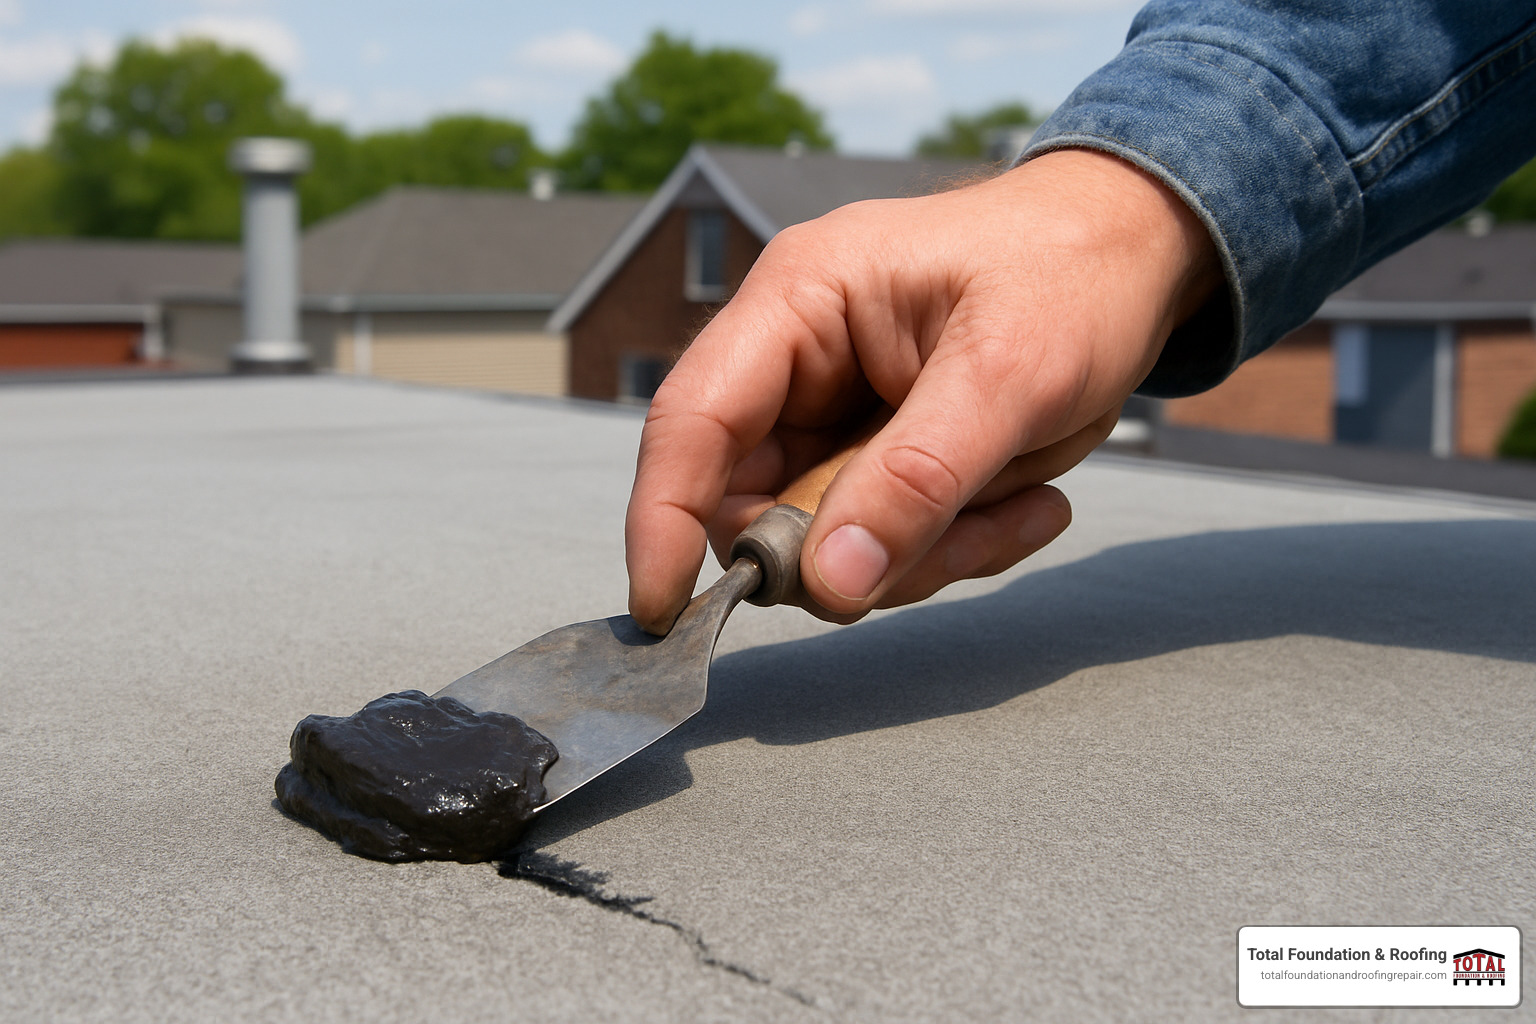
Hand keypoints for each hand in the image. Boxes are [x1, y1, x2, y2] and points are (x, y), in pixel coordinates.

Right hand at [626, 149, 1219, 632]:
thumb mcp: (1010, 374)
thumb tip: (828, 584)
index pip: (690, 420)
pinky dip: (951, 545)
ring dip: (920, 552)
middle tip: (941, 552)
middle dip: (845, 552)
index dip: (663, 520)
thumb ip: (919, 479)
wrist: (1138, 253)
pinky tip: (1028, 501)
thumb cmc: (1074, 272)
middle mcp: (798, 359)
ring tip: (1021, 500)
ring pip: (824, 537)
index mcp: (800, 301)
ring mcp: (837, 410)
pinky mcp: (878, 451)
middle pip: (756, 498)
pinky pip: (882, 538)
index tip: (665, 611)